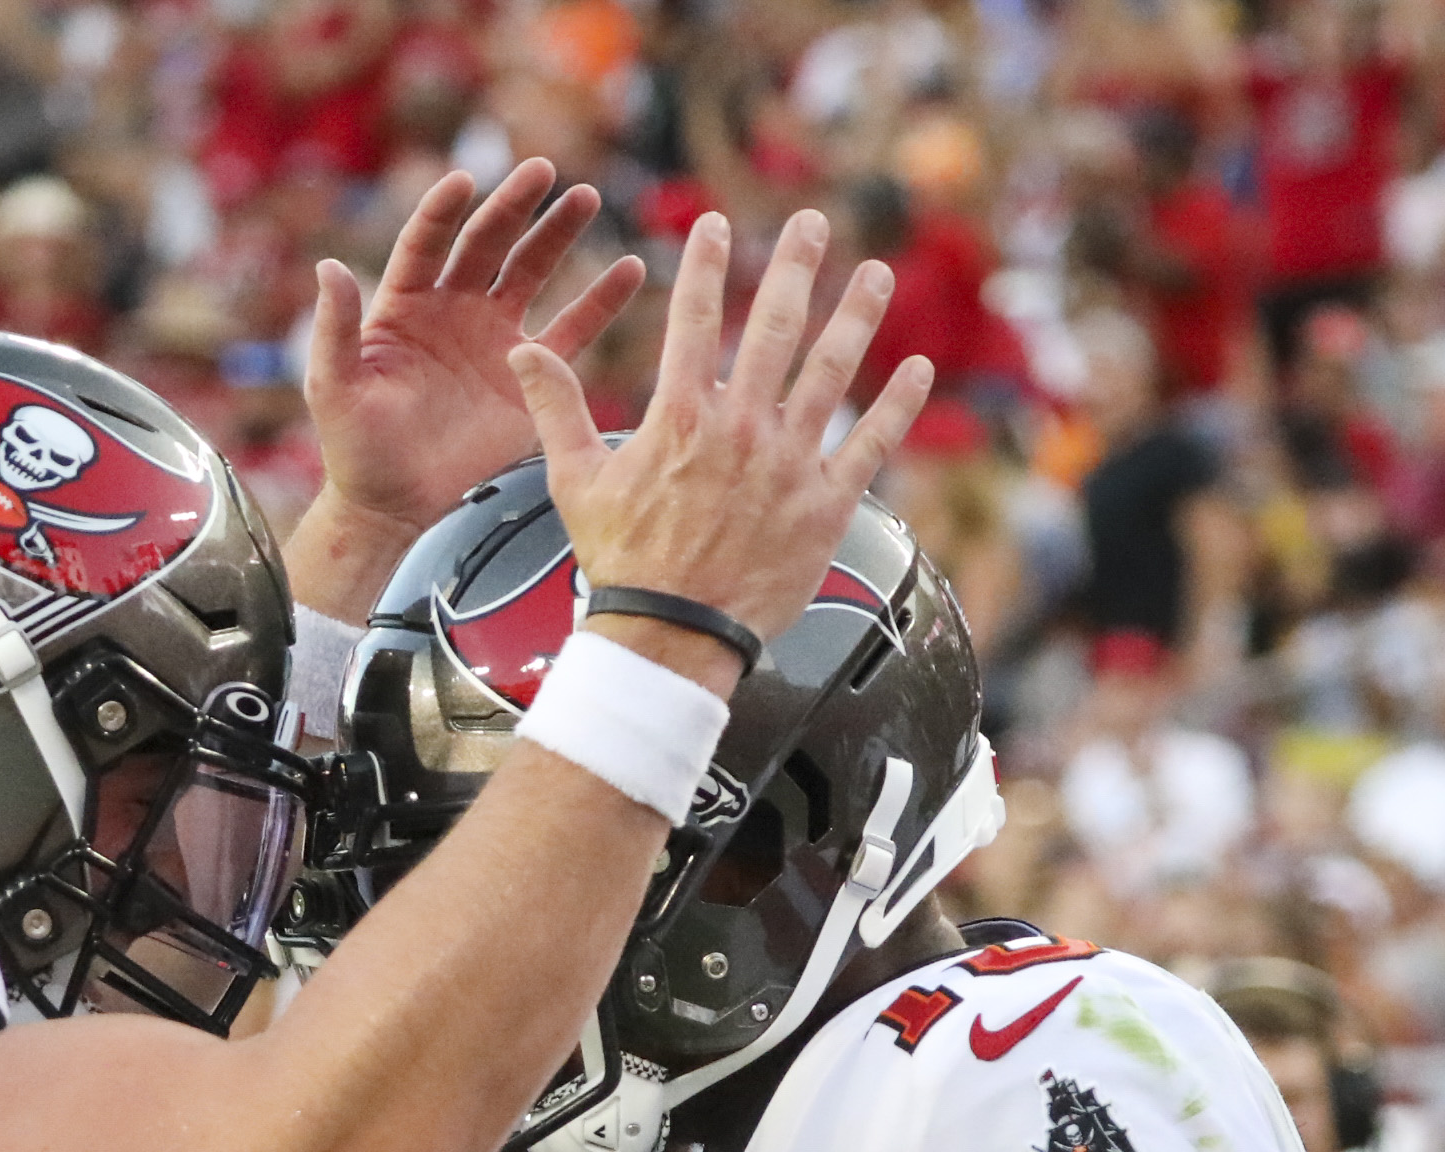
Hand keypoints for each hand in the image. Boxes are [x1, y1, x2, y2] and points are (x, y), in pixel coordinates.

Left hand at [293, 161, 644, 612]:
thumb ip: (334, 328)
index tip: (465, 181)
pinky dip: (602, 301)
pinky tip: (631, 268)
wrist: (396, 502)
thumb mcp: (333, 386)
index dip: (443, 212)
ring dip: (558, 234)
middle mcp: (453, 309)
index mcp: (405, 303)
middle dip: (515, 205)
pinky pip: (572, 330)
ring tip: (586, 198)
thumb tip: (328, 266)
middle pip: (488, 243)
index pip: (427, 243)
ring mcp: (495, 338)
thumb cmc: (354, 446)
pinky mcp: (529, 375)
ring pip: (531, 272)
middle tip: (543, 170)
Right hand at [511, 207, 934, 663]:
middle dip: (796, 267)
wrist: (671, 635)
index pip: (695, 318)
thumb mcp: (575, 481)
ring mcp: (788, 464)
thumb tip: (524, 352)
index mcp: (681, 416)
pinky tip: (920, 368)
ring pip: (831, 373)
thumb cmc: (624, 564)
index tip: (717, 225)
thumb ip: (556, 408)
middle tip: (814, 224)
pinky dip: (898, 405)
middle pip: (775, 328)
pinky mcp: (825, 505)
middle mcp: (741, 428)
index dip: (707, 265)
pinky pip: (871, 445)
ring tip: (876, 275)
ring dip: (856, 318)